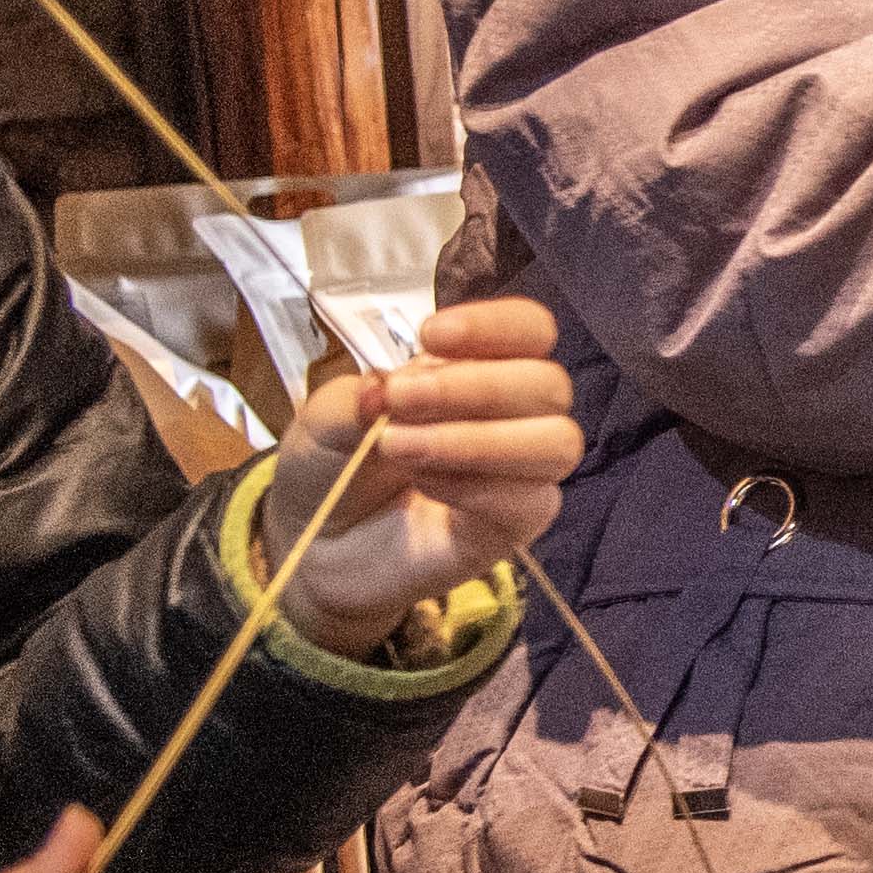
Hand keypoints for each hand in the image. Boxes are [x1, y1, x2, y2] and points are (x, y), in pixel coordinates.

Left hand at [262, 292, 582, 641]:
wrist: (314, 548)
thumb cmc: (332, 466)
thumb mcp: (325, 419)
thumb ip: (356, 399)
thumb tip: (384, 388)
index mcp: (479, 367)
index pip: (530, 329)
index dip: (495, 325)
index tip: (430, 335)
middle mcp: (514, 416)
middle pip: (549, 383)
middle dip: (473, 386)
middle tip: (400, 400)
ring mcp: (519, 475)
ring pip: (557, 443)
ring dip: (478, 439)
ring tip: (400, 447)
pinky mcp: (514, 530)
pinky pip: (532, 502)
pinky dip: (477, 487)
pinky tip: (424, 484)